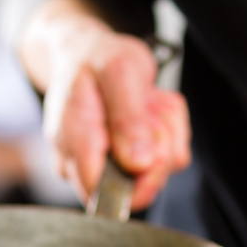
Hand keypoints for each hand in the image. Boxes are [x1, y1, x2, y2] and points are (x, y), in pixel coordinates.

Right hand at [19, 0, 190, 209]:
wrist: (90, 50)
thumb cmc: (99, 59)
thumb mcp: (118, 74)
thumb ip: (128, 120)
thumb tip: (138, 164)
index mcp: (74, 144)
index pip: (105, 195)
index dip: (140, 181)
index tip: (155, 148)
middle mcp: (87, 162)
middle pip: (140, 189)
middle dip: (160, 143)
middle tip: (147, 107)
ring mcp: (111, 163)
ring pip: (162, 168)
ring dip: (167, 129)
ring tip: (146, 102)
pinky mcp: (132, 160)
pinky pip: (170, 156)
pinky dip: (171, 128)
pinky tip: (151, 108)